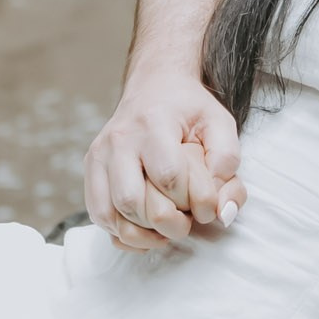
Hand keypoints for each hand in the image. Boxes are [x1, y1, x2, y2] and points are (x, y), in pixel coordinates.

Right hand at [82, 71, 245, 251]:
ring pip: (110, 212)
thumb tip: (222, 210)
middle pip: (132, 200)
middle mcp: (120, 138)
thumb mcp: (219, 123)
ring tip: (165, 231)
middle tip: (185, 223)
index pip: (167, 176)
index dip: (190, 201)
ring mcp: (100, 153)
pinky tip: (144, 229)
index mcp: (153, 123)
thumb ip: (228, 162)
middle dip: (163, 223)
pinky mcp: (91, 167)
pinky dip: (120, 231)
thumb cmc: (189, 109)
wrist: (155, 85)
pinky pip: (97, 213)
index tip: (204, 205)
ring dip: (140, 233)